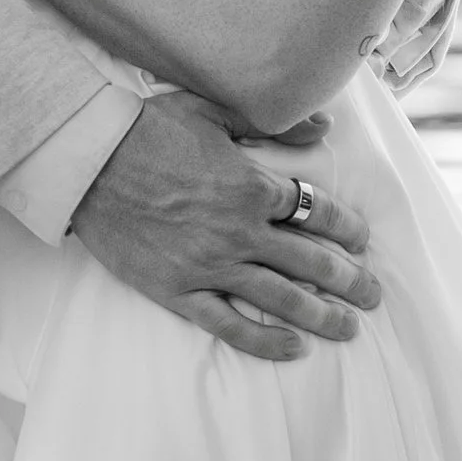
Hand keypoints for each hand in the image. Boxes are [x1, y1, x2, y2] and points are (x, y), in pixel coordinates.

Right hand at [70, 91, 381, 363]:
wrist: (88, 162)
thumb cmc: (147, 131)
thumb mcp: (212, 111)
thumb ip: (271, 123)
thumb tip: (323, 125)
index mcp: (253, 186)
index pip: (316, 212)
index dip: (347, 228)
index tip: (362, 241)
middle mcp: (241, 231)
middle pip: (311, 262)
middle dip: (350, 280)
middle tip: (373, 295)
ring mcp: (210, 266)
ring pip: (282, 299)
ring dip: (323, 316)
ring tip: (349, 329)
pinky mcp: (179, 291)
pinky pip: (230, 325)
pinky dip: (265, 340)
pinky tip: (293, 349)